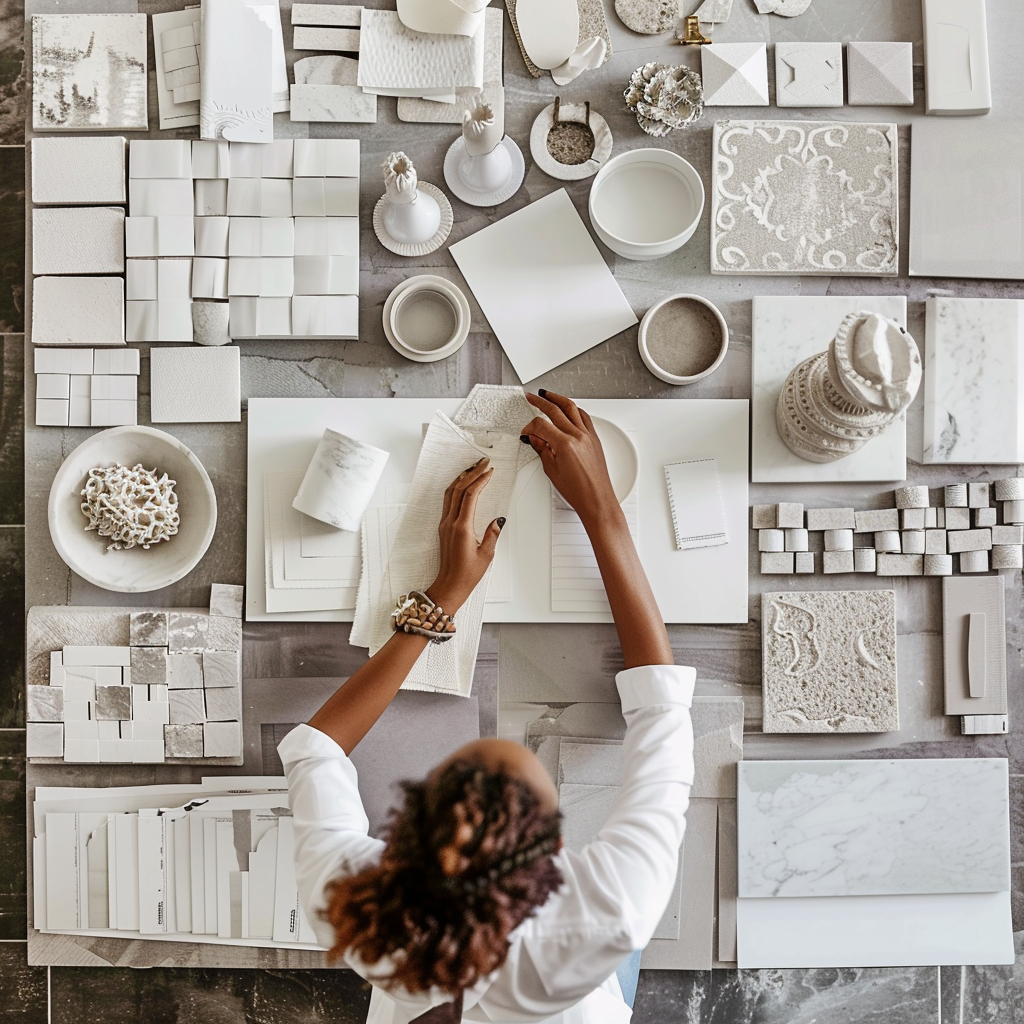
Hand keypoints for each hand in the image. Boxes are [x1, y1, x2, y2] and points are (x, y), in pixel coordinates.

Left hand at [427, 458, 504, 613]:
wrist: (449, 585)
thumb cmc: (467, 574)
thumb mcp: (486, 554)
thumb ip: (492, 534)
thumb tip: (498, 519)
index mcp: (461, 527)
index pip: (470, 495)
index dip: (480, 480)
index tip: (490, 471)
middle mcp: (450, 522)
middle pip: (459, 489)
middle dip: (472, 472)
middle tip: (483, 462)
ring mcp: (445, 524)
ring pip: (450, 493)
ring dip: (462, 478)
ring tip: (473, 468)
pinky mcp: (443, 527)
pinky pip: (447, 501)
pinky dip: (456, 488)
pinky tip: (462, 485)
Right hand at [521, 391, 619, 526]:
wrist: (596, 499)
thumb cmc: (578, 491)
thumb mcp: (552, 470)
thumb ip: (542, 449)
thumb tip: (534, 438)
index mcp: (565, 444)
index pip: (541, 425)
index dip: (529, 427)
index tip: (526, 432)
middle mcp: (578, 436)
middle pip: (555, 409)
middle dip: (540, 401)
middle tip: (531, 397)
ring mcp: (588, 435)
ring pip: (572, 407)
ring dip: (558, 398)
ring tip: (548, 395)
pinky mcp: (594, 438)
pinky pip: (584, 416)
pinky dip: (574, 409)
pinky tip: (568, 408)